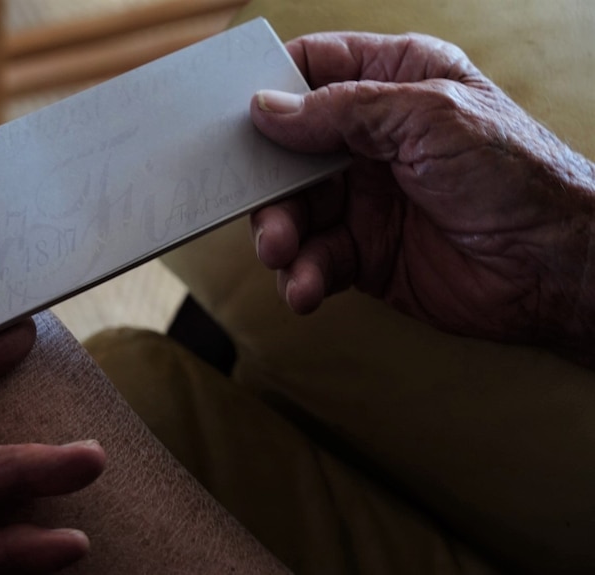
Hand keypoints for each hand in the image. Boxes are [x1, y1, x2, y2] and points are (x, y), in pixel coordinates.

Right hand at [250, 32, 594, 359]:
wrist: (555, 266)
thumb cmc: (513, 174)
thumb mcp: (429, 118)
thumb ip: (344, 110)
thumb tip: (267, 109)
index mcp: (392, 84)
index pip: (313, 69)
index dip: (270, 88)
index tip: (235, 119)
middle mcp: (370, 140)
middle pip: (288, 150)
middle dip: (268, 183)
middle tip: (263, 209)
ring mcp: (364, 199)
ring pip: (293, 211)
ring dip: (280, 235)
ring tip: (283, 254)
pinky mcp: (364, 253)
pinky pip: (314, 260)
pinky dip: (303, 276)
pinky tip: (306, 289)